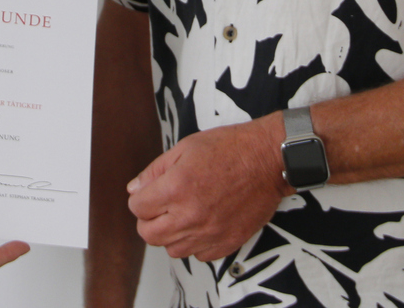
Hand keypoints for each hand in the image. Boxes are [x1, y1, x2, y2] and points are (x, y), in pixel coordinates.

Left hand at [126, 116, 291, 261]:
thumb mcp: (185, 148)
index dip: (140, 199)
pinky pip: (199, 255)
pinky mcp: (227, 243)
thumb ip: (155, 171)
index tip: (149, 193)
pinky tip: (202, 223)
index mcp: (176, 188)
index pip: (138, 208)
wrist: (268, 160)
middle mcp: (190, 215)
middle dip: (149, 220)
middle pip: (150, 235)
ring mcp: (210, 233)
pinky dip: (196, 243)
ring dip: (171, 234)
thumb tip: (134, 189)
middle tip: (161, 207)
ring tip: (183, 214)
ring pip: (172, 250)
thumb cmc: (230, 148)